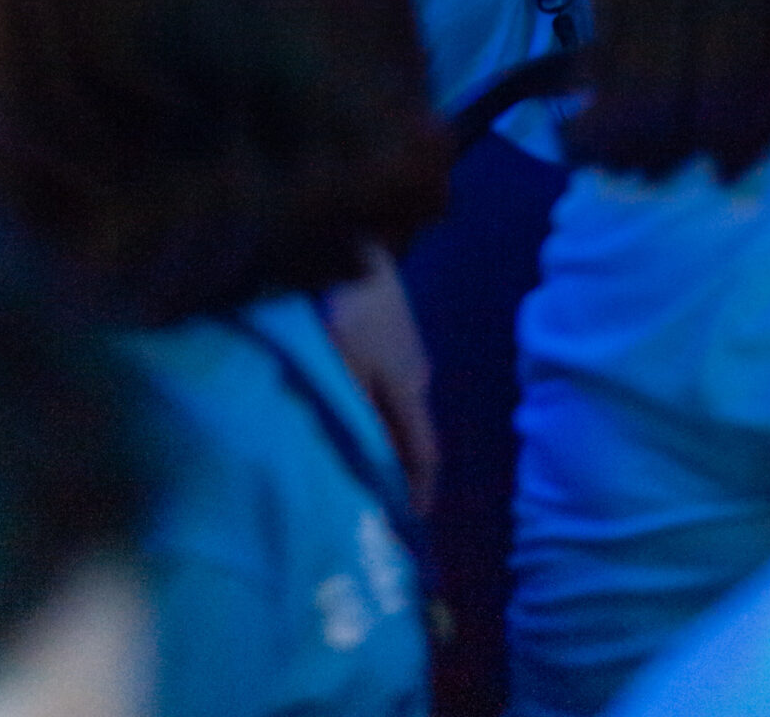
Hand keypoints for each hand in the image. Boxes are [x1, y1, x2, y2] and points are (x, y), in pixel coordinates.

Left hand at [322, 249, 438, 514]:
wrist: (353, 243)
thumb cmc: (348, 312)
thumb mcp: (345, 371)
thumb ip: (357, 420)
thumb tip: (369, 469)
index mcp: (411, 391)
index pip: (423, 454)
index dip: (419, 492)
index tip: (409, 527)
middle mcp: (417, 376)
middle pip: (412, 434)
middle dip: (399, 467)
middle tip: (376, 498)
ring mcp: (405, 351)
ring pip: (399, 408)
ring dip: (386, 437)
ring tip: (361, 459)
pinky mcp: (389, 331)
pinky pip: (388, 386)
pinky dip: (376, 409)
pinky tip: (355, 410)